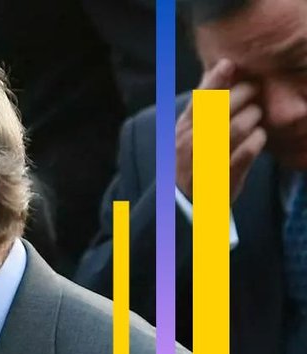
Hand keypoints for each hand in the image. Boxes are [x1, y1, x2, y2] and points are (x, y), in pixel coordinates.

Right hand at [175, 58, 266, 202]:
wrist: (184, 201)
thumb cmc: (191, 160)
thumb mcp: (187, 131)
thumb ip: (203, 103)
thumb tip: (217, 69)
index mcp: (185, 128)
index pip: (199, 98)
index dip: (215, 79)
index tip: (230, 64)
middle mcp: (194, 141)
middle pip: (224, 108)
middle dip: (245, 94)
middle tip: (255, 90)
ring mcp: (210, 158)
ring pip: (240, 127)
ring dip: (254, 117)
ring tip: (256, 115)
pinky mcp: (226, 174)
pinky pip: (249, 149)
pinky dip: (258, 139)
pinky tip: (258, 136)